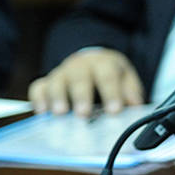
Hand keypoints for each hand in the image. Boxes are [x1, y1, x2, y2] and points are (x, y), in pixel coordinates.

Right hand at [28, 48, 144, 115]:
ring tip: (60, 114)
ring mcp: (61, 74)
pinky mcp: (46, 83)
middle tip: (83, 114)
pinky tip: (42, 112)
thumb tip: (136, 106)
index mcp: (103, 63)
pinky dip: (39, 99)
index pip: (108, 76)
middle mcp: (80, 66)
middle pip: (80, 77)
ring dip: (57, 98)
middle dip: (81, 96)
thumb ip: (130, 91)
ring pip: (56, 82)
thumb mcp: (125, 77)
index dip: (111, 93)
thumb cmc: (109, 73)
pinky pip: (38, 88)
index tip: (114, 111)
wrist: (92, 60)